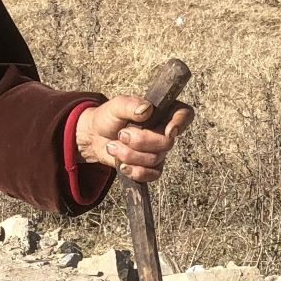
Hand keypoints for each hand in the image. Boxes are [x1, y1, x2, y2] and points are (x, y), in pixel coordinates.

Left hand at [75, 94, 193, 182]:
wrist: (95, 137)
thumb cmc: (109, 117)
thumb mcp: (115, 106)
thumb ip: (130, 105)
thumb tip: (146, 109)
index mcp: (162, 111)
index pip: (184, 114)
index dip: (181, 123)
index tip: (169, 130)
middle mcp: (164, 131)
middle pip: (167, 143)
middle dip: (140, 142)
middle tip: (121, 134)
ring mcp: (158, 151)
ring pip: (155, 160)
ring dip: (129, 155)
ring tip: (113, 146)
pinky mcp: (150, 167)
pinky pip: (151, 175)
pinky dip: (135, 172)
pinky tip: (122, 165)